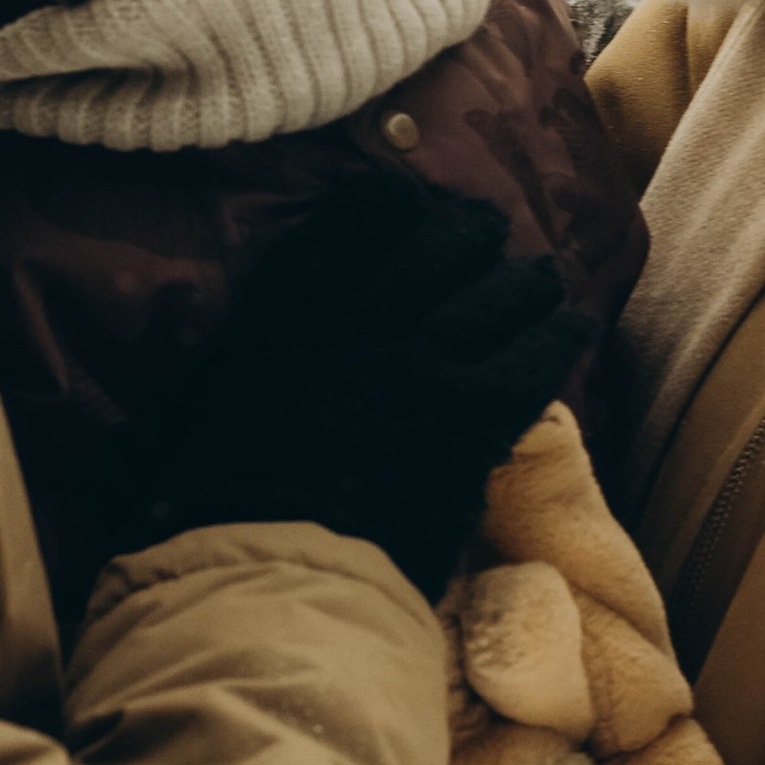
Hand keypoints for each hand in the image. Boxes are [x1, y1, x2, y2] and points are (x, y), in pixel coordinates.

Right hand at [137, 169, 589, 602]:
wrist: (269, 565)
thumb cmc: (206, 508)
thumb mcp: (192, 419)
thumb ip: (226, 380)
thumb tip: (209, 385)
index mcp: (286, 315)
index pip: (347, 227)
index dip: (385, 205)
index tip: (405, 199)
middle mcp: (360, 323)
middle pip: (432, 251)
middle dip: (466, 232)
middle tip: (485, 226)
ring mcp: (421, 365)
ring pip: (491, 297)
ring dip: (521, 281)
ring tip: (539, 275)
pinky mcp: (469, 418)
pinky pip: (530, 360)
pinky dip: (555, 337)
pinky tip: (572, 325)